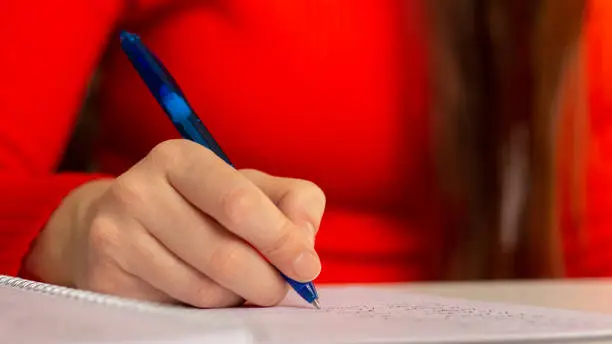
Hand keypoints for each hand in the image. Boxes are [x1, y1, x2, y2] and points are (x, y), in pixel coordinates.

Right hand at [24, 139, 324, 307]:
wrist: (119, 225)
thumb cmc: (198, 205)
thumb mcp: (249, 188)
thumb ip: (292, 202)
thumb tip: (305, 240)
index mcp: (181, 159)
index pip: (239, 203)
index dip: (280, 239)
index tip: (307, 267)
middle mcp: (140, 190)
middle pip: (225, 253)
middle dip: (267, 280)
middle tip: (280, 287)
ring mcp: (116, 234)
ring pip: (205, 288)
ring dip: (237, 294)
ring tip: (236, 280)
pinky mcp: (107, 277)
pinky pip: (179, 306)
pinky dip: (208, 305)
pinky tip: (204, 286)